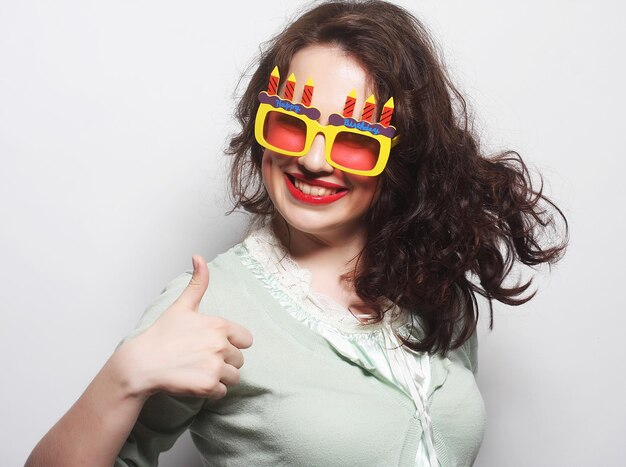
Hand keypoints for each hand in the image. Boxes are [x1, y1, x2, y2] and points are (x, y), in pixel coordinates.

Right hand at [117, 255, 252, 399]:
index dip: (232, 343)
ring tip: (198, 371)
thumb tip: (199, 256)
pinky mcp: (209, 386)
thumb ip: (197, 282)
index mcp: (219, 326)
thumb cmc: (161, 335)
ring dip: (220, 377)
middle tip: (201, 359)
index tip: (214, 345)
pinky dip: (212, 391)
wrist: (141, 364)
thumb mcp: (182, 306)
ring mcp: (215, 366)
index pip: (246, 340)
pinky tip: (195, 382)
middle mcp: (221, 345)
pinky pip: (223, 392)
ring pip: (233, 377)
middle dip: (224, 361)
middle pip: (239, 359)